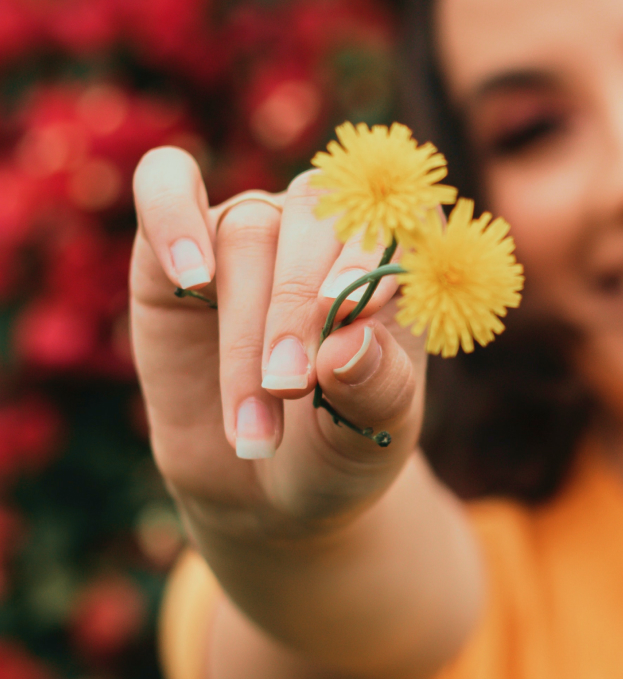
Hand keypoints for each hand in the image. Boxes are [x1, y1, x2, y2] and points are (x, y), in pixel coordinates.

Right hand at [130, 146, 426, 541]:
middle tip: (292, 388)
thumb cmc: (341, 444)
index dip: (373, 254)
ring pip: (248, 233)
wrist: (269, 492)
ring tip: (253, 424)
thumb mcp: (377, 431)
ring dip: (246, 333)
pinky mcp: (172, 249)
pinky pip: (167, 185)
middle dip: (299, 308)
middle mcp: (326, 228)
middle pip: (316, 218)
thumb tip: (348, 345)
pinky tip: (190, 275)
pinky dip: (173, 215)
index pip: (398, 213)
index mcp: (395, 255)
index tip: (354, 317)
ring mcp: (252, 230)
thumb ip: (377, 387)